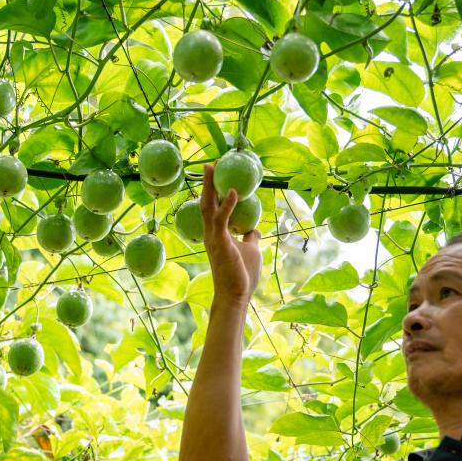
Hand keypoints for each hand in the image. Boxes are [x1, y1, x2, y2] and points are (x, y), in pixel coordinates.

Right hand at [200, 162, 261, 304]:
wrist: (235, 295)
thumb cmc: (242, 275)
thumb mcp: (250, 250)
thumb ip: (250, 238)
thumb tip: (255, 229)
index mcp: (217, 234)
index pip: (213, 208)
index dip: (214, 191)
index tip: (217, 175)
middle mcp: (211, 233)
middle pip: (206, 202)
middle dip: (208, 183)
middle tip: (210, 164)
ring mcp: (213, 238)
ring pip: (208, 207)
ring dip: (210, 186)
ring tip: (212, 168)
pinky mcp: (220, 242)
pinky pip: (221, 219)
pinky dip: (227, 204)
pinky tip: (234, 191)